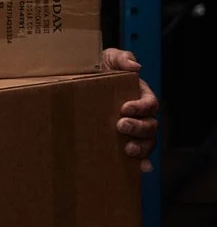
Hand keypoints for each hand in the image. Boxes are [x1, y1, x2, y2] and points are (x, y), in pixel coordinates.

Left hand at [103, 48, 158, 172]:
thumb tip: (135, 67)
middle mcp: (140, 115)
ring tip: (128, 149)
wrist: (77, 80)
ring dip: (141, 147)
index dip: (141, 107)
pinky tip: (140, 169)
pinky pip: (138, 154)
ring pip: (147, 141)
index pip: (149, 103)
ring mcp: (133, 129)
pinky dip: (142, 162)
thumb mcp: (108, 57)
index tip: (125, 108)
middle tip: (120, 125)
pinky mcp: (122, 140)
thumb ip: (121, 58)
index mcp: (139, 95)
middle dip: (138, 127)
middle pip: (150, 125)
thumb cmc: (97, 68)